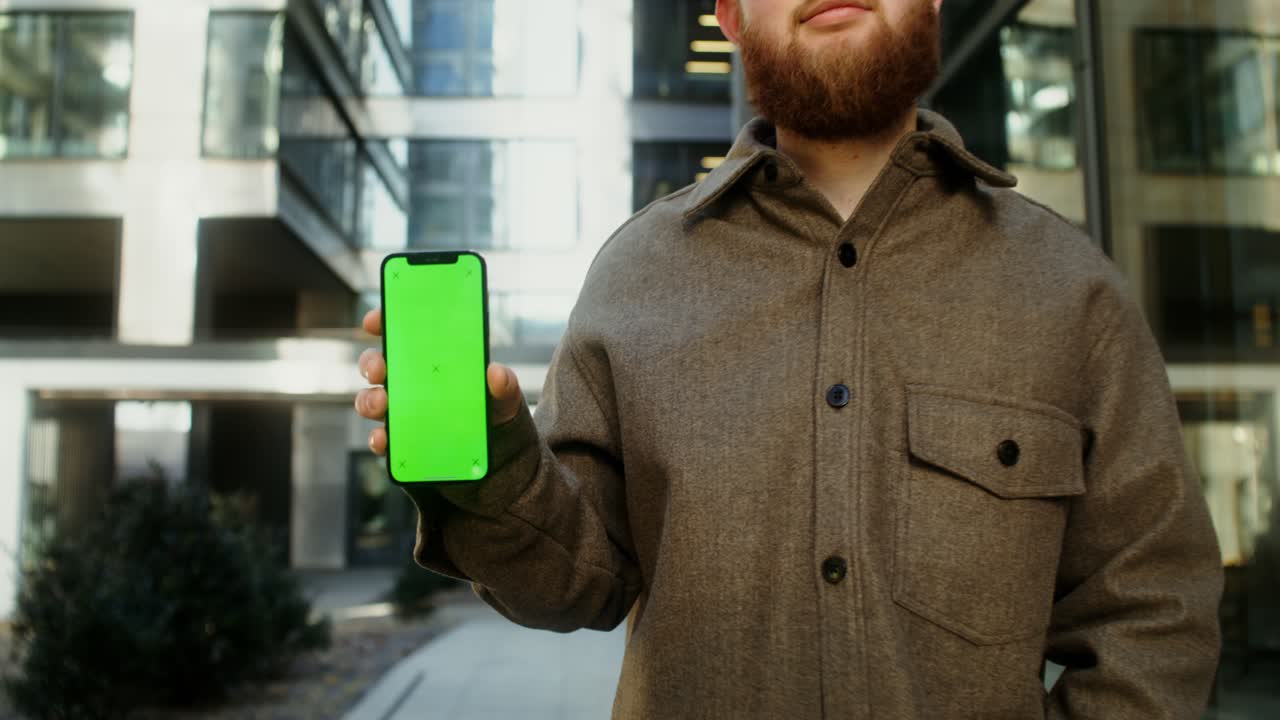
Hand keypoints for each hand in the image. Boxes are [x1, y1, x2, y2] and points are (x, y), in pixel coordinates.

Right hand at [355, 308, 525, 455]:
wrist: (500, 452)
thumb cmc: (495, 412)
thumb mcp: (504, 395)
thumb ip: (503, 383)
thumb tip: (496, 373)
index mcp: (430, 360)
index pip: (400, 335)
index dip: (382, 322)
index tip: (373, 321)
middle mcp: (409, 383)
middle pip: (377, 365)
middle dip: (371, 364)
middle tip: (379, 370)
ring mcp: (402, 411)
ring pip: (371, 400)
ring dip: (370, 400)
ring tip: (383, 404)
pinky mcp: (402, 441)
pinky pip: (382, 439)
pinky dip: (379, 439)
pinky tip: (384, 439)